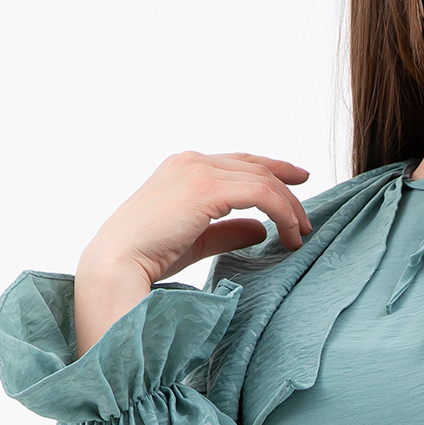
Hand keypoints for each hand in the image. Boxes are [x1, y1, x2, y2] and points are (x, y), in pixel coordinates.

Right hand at [84, 149, 313, 288]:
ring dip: (289, 207)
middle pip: (255, 166)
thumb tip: (261, 230)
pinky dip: (282, 212)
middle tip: (306, 219)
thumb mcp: (197, 240)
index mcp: (183, 167)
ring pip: (262, 179)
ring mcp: (197, 170)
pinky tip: (290, 233)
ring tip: (302, 233)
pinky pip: (260, 194)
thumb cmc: (148, 256)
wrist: (117, 263)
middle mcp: (191, 161)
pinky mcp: (205, 189)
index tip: (298, 183)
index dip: (273, 170)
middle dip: (287, 189)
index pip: (239, 162)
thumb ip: (228, 230)